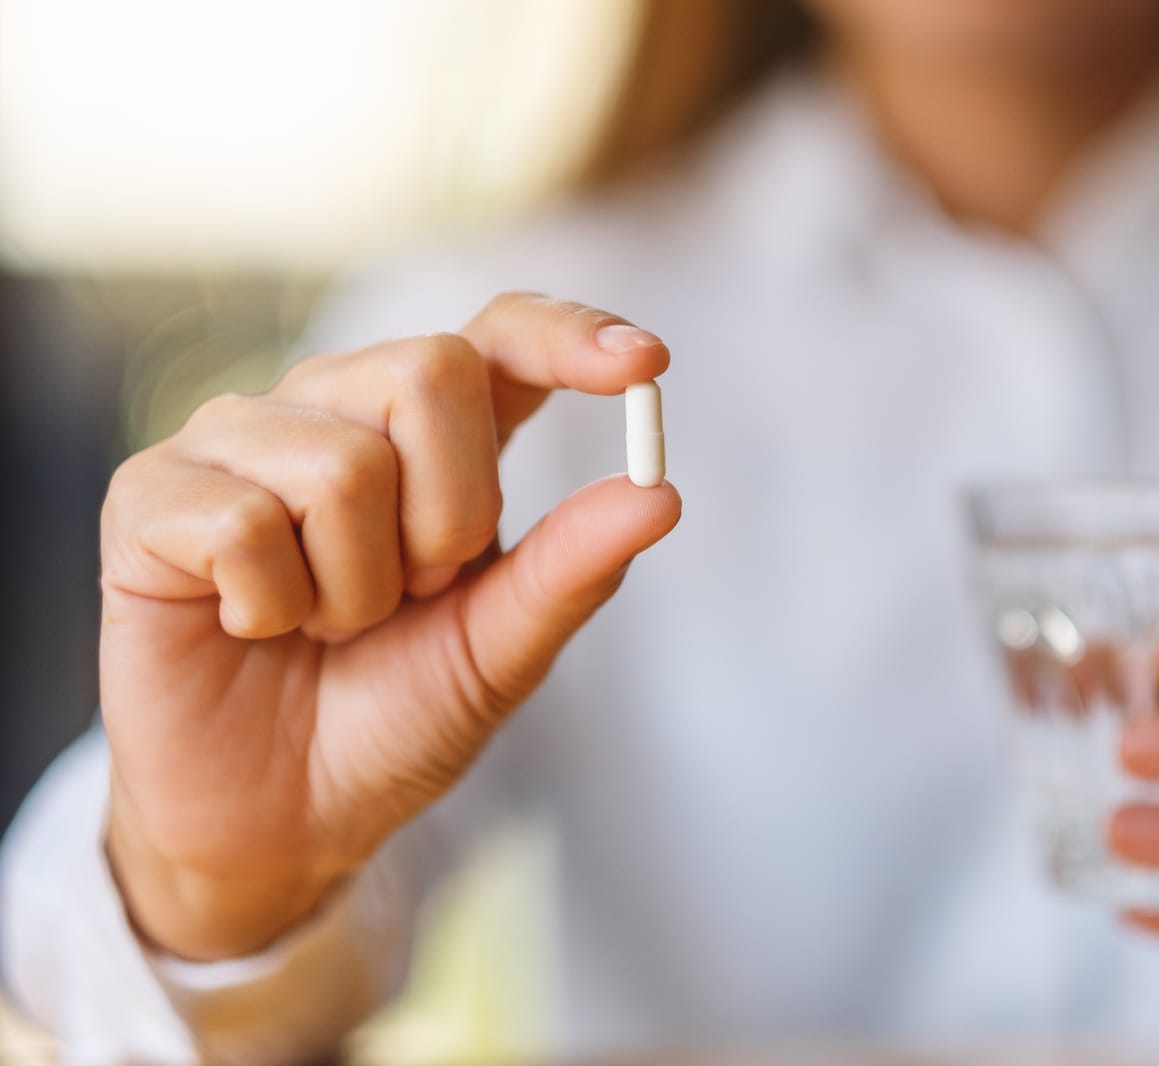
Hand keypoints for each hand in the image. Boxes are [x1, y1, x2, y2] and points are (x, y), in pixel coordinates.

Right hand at [100, 294, 680, 959]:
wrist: (280, 820)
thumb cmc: (393, 719)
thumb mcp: (500, 651)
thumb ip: (571, 569)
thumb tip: (660, 495)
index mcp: (432, 437)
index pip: (500, 337)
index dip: (570, 334)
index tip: (645, 365)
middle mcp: (334, 410)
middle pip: (430, 372)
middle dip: (449, 517)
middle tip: (411, 595)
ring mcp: (238, 442)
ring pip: (342, 464)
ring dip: (356, 586)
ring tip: (326, 624)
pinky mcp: (151, 494)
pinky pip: (243, 521)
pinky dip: (272, 606)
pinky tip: (254, 627)